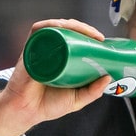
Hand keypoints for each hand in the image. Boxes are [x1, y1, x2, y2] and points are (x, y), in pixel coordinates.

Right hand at [0, 19, 111, 135]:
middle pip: (68, 31)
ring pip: (56, 28)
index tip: (102, 40)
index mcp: (63, 59)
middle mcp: (52, 51)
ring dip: (71, 24)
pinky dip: (50, 25)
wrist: (27, 111)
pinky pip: (38, 31)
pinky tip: (61, 26)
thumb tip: (108, 77)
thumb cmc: (48, 105)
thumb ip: (93, 92)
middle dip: (84, 28)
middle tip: (97, 36)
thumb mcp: (77, 99)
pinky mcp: (29, 50)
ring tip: (85, 31)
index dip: (89, 36)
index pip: (77, 40)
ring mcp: (40, 49)